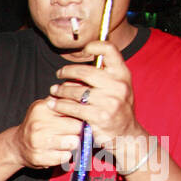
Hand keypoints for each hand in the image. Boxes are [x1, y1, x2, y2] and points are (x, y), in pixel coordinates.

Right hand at [9, 97, 84, 170]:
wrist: (17, 145)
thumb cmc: (37, 125)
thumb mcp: (46, 107)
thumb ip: (63, 98)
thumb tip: (82, 89)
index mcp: (42, 108)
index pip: (73, 109)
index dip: (82, 115)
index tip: (83, 118)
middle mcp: (38, 124)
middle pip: (77, 127)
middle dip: (80, 130)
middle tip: (75, 132)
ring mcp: (38, 142)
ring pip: (73, 143)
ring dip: (74, 143)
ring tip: (67, 141)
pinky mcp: (39, 157)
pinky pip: (65, 157)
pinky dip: (66, 155)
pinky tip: (59, 151)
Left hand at [48, 40, 142, 156]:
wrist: (126, 134)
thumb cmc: (118, 108)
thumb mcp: (118, 87)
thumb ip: (105, 75)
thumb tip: (79, 65)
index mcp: (123, 74)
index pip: (110, 50)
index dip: (95, 45)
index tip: (84, 49)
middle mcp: (118, 85)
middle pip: (85, 71)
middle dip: (67, 71)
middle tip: (59, 74)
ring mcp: (109, 101)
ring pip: (76, 90)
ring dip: (60, 90)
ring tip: (53, 91)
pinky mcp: (99, 116)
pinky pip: (73, 107)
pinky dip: (60, 105)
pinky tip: (53, 104)